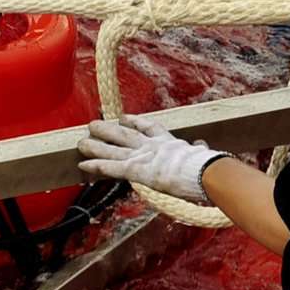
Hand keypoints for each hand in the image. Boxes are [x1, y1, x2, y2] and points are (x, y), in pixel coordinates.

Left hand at [77, 115, 221, 205]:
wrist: (204, 171)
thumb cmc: (209, 167)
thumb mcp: (206, 156)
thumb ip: (201, 150)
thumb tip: (203, 145)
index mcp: (170, 143)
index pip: (150, 128)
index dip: (135, 122)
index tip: (124, 118)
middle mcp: (153, 146)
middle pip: (125, 135)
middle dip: (108, 130)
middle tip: (93, 124)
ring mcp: (143, 156)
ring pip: (114, 149)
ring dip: (96, 145)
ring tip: (80, 142)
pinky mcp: (137, 169)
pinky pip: (113, 167)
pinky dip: (98, 165)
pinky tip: (83, 164)